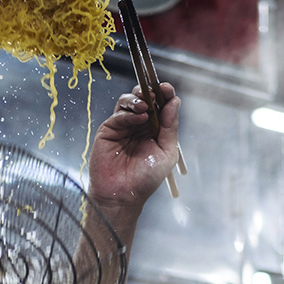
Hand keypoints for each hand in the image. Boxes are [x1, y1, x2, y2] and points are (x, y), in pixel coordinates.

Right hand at [88, 82, 179, 214]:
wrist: (123, 195)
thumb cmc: (146, 179)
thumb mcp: (166, 153)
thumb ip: (170, 127)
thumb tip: (174, 101)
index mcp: (155, 130)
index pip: (160, 106)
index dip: (164, 94)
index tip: (167, 89)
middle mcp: (139, 125)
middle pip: (144, 98)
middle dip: (150, 92)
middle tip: (155, 94)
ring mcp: (123, 126)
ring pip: (128, 101)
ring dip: (138, 99)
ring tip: (145, 106)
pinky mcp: (108, 130)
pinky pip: (119, 114)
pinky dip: (129, 112)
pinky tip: (138, 117)